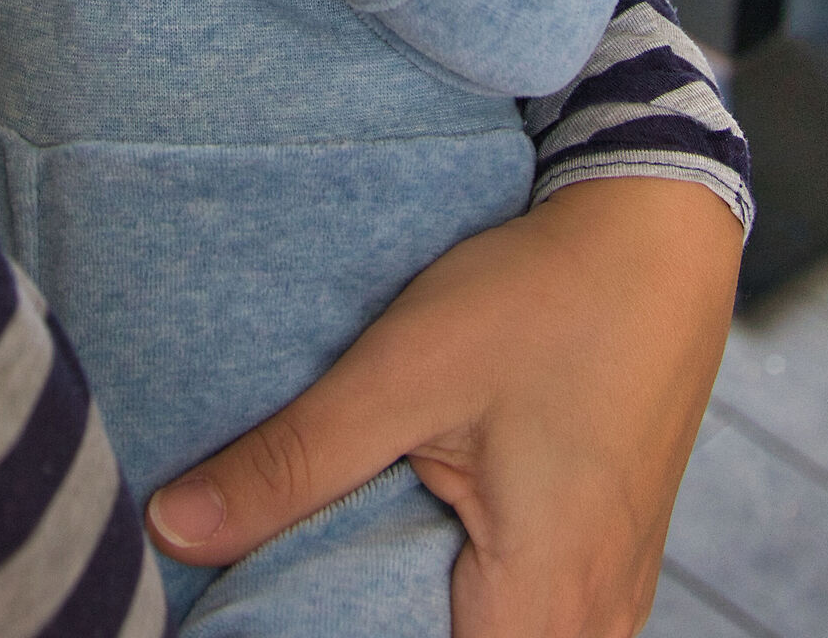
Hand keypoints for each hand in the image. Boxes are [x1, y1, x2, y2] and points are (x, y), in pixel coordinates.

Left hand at [147, 179, 741, 637]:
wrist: (655, 230)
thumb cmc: (542, 296)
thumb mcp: (401, 371)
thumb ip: (290, 462)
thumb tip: (172, 529)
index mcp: (542, 602)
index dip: (333, 635)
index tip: (269, 605)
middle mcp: (593, 624)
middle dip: (367, 621)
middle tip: (287, 576)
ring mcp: (613, 594)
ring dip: (416, 611)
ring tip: (339, 553)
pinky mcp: (613, 555)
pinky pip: (533, 618)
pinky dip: (464, 593)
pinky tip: (411, 533)